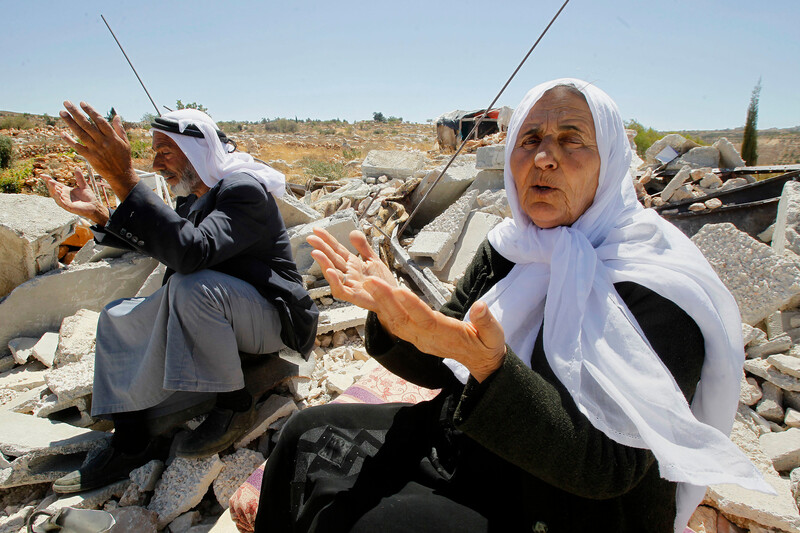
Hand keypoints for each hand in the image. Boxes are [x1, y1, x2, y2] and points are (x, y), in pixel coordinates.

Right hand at [42, 170, 108, 225]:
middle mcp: (63, 196)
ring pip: (55, 196)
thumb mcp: (84, 185)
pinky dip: (58, 197)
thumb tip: (76, 167)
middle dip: (49, 184)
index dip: (48, 180)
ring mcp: (65, 201)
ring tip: (50, 183)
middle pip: (53, 189)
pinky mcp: (68, 206)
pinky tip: (57, 192)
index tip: (42, 175)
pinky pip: (61, 202)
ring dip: (52, 190)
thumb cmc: (89, 198)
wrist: (94, 206)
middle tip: (47, 178)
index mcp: (66, 190)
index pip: (55, 184)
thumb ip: (79, 177)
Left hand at [59, 101, 137, 200]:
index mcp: (112, 136)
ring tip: (62, 113)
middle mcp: (102, 141)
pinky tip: (62, 133)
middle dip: (76, 112)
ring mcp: (95, 149)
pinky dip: (69, 140)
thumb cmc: (124, 158)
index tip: (82, 103)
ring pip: (80, 133)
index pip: (99, 120)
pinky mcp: (90, 157)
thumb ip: (119, 128)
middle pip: (87, 124)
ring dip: (70, 122)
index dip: (90, 111)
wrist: (121, 175)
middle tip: (67, 103)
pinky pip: (78, 147)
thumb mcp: (125, 142)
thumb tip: (116, 116)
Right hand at [308, 228, 397, 310]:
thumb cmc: (382, 282)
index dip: (327, 240)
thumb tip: (353, 232)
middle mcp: (348, 274)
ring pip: (333, 274)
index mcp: (352, 264)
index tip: (316, 230)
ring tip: (316, 253)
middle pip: (332, 259)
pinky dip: (335, 281)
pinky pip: (341, 289)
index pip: (337, 249)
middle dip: (321, 249)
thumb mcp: (373, 260)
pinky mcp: (354, 296)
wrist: (394, 297)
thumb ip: (363, 247)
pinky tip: (330, 271)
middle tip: (311, 238)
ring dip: (324, 264)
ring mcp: (349, 284)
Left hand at [363, 279, 506, 381]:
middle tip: (370, 281)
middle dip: (386, 300)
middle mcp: (428, 338)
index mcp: (446, 335)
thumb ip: (487, 322)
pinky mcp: (416, 337)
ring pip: (396, 321)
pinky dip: (383, 309)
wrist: (479, 362)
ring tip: (368, 283)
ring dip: (380, 303)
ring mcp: (419, 339)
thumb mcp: (494, 336)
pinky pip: (396, 323)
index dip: (413, 306)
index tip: (400, 291)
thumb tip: (480, 306)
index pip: (427, 319)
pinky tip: (374, 295)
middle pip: (403, 319)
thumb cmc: (487, 345)